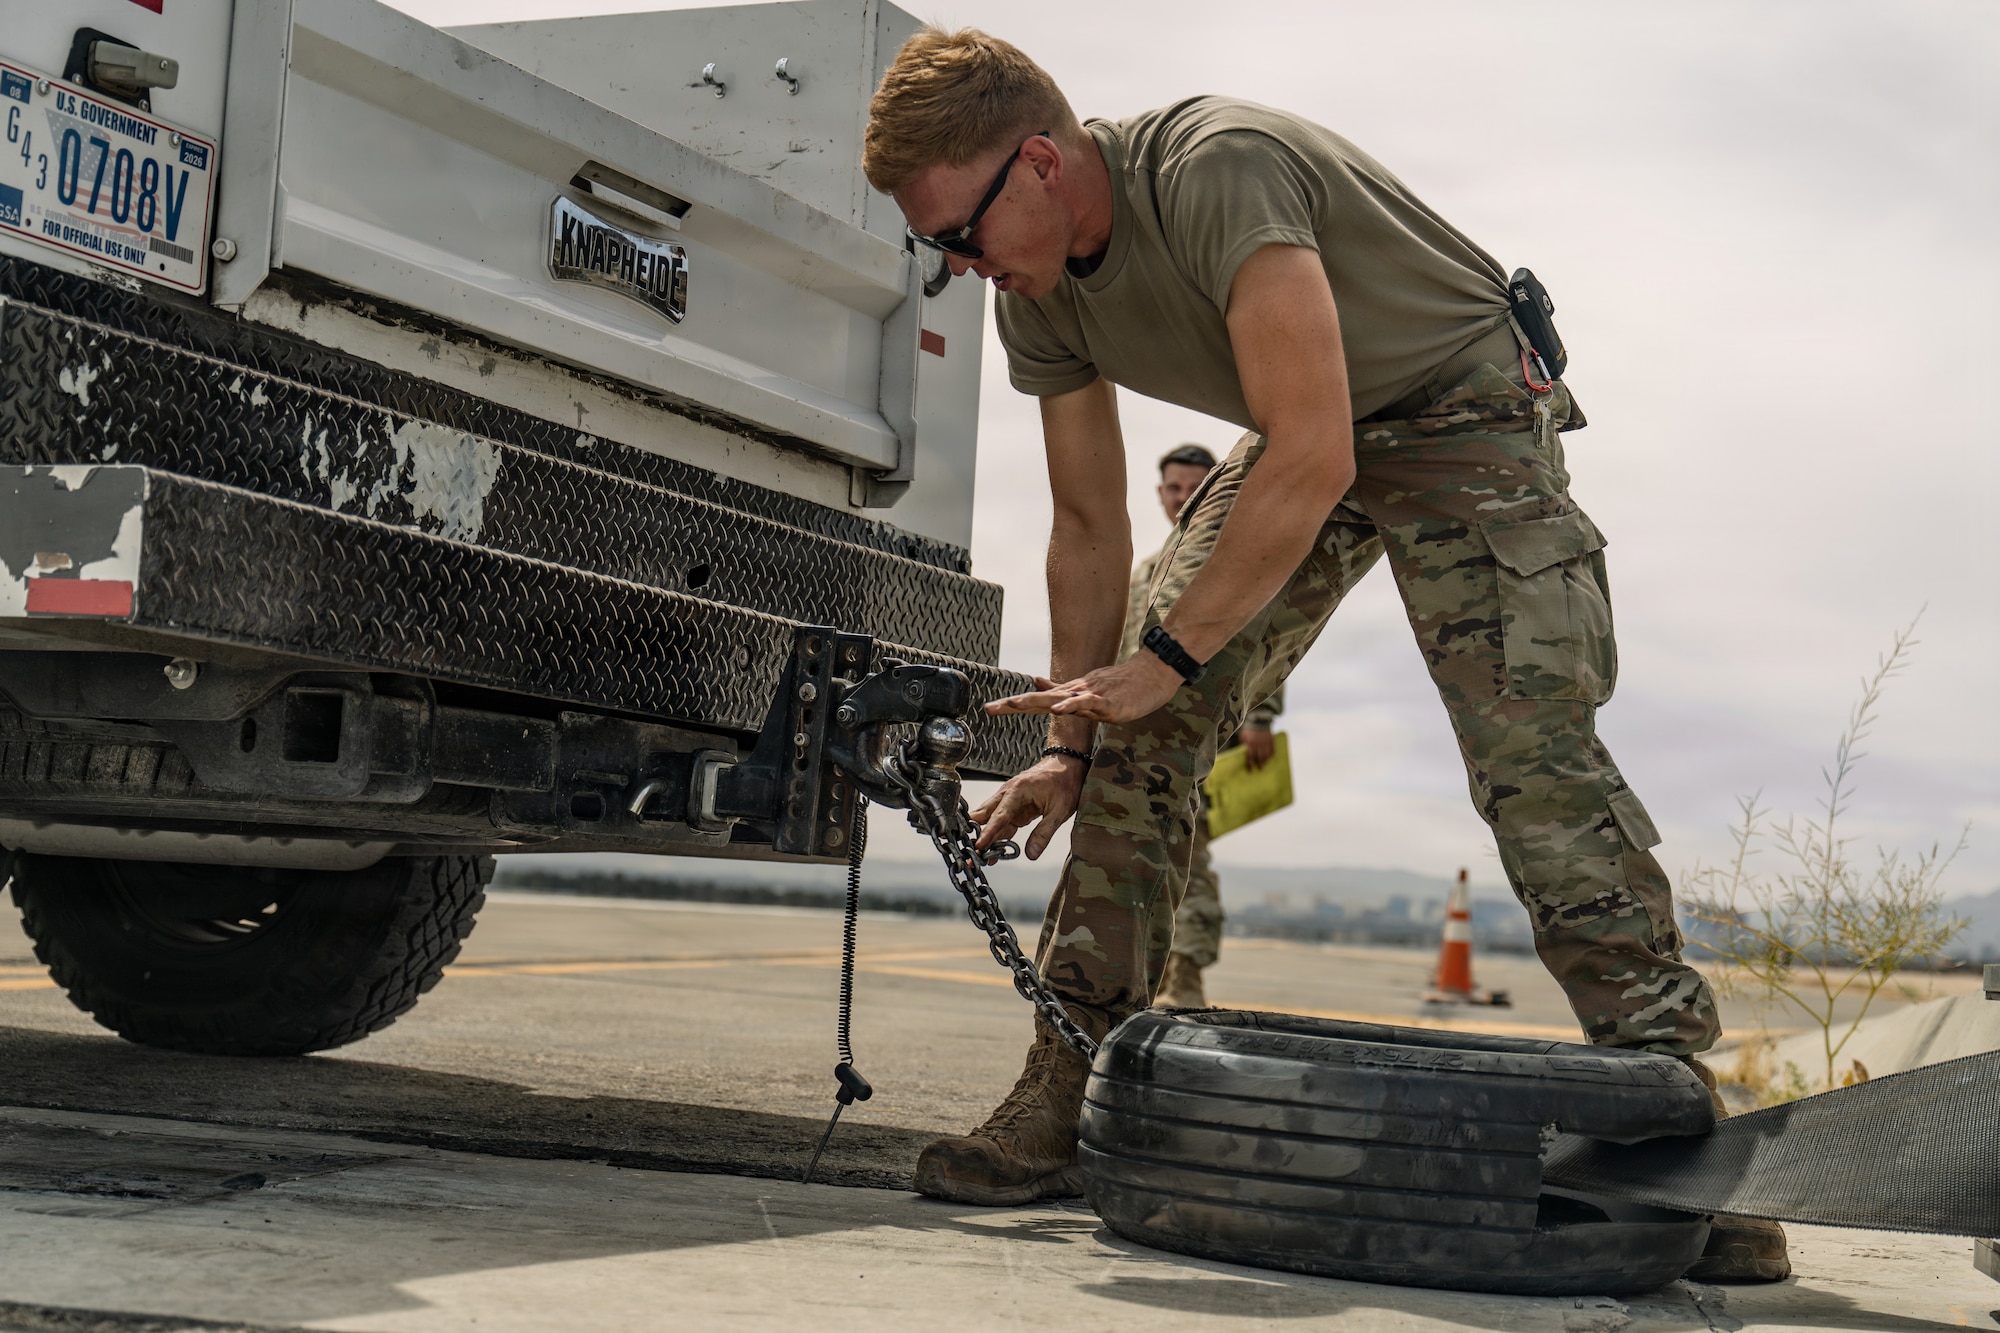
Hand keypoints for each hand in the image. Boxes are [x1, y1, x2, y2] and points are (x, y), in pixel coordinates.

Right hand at [968, 755, 1088, 858]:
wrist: (1068, 764)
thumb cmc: (1064, 782)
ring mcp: (1010, 800)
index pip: (999, 815)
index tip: (978, 846)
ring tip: (977, 857)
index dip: (988, 832)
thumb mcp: (1060, 810)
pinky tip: (992, 850)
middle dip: (975, 834)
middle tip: (968, 853)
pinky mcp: (1014, 808)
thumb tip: (1031, 854)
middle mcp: (1008, 794)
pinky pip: (1001, 823)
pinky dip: (996, 836)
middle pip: (986, 815)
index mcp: (1017, 790)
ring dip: (984, 837)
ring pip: (991, 820)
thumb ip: (1044, 832)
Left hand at [984, 653, 1183, 726]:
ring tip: (1013, 704)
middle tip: (989, 708)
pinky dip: (1072, 706)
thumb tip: (1035, 682)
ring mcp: (1091, 696)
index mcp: (1070, 693)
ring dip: (1035, 702)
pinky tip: (1058, 709)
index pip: (1036, 700)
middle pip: (1039, 699)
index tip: (989, 709)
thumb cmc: (1121, 684)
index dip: (1012, 705)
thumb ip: (1061, 690)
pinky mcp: (1108, 702)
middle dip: (1014, 704)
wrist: (1152, 673)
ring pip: (1059, 699)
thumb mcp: (1087, 687)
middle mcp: (1075, 692)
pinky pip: (1087, 704)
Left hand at [1239, 724, 1274, 770]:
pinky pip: (1273, 749)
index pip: (1250, 757)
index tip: (1251, 771)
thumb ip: (1243, 745)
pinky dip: (1272, 754)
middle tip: (1260, 768)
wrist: (1258, 719)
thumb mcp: (1243, 736)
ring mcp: (1266, 742)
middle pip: (1260, 757)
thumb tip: (1243, 754)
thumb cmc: (1248, 729)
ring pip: (1267, 754)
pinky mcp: (1271, 740)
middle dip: (1260, 764)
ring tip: (1265, 764)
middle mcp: (1258, 744)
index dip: (1251, 764)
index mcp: (1250, 743)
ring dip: (1266, 760)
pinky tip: (1270, 757)